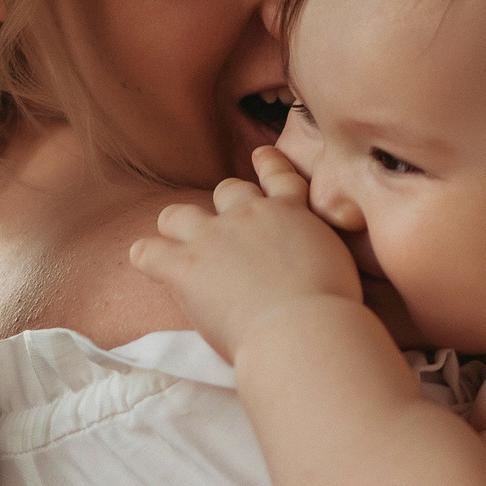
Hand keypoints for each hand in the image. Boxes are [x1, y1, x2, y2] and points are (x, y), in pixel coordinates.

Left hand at [129, 147, 362, 359]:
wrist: (303, 329)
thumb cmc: (331, 311)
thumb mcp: (339, 266)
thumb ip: (317, 253)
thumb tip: (310, 266)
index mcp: (291, 213)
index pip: (279, 177)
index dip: (268, 165)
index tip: (262, 156)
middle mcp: (250, 215)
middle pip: (227, 191)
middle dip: (224, 208)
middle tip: (227, 235)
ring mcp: (213, 237)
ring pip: (179, 215)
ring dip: (178, 228)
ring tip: (180, 247)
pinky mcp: (185, 265)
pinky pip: (148, 252)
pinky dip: (146, 258)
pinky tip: (150, 267)